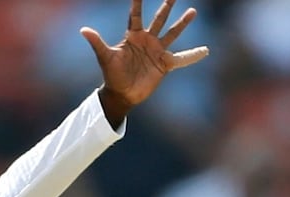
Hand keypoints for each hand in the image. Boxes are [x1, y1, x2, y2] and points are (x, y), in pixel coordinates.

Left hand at [82, 0, 208, 110]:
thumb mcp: (105, 57)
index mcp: (133, 36)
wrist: (121, 94)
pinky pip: (181, 59)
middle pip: (159, 19)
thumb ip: (97, 43)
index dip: (138, 1)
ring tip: (193, 11)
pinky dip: (193, 56)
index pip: (136, 14)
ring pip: (172, 33)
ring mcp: (157, 51)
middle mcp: (147, 40)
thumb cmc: (111, 75)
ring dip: (182, 23)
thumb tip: (83, 30)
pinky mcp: (164, 64)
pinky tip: (205, 50)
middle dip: (166, 5)